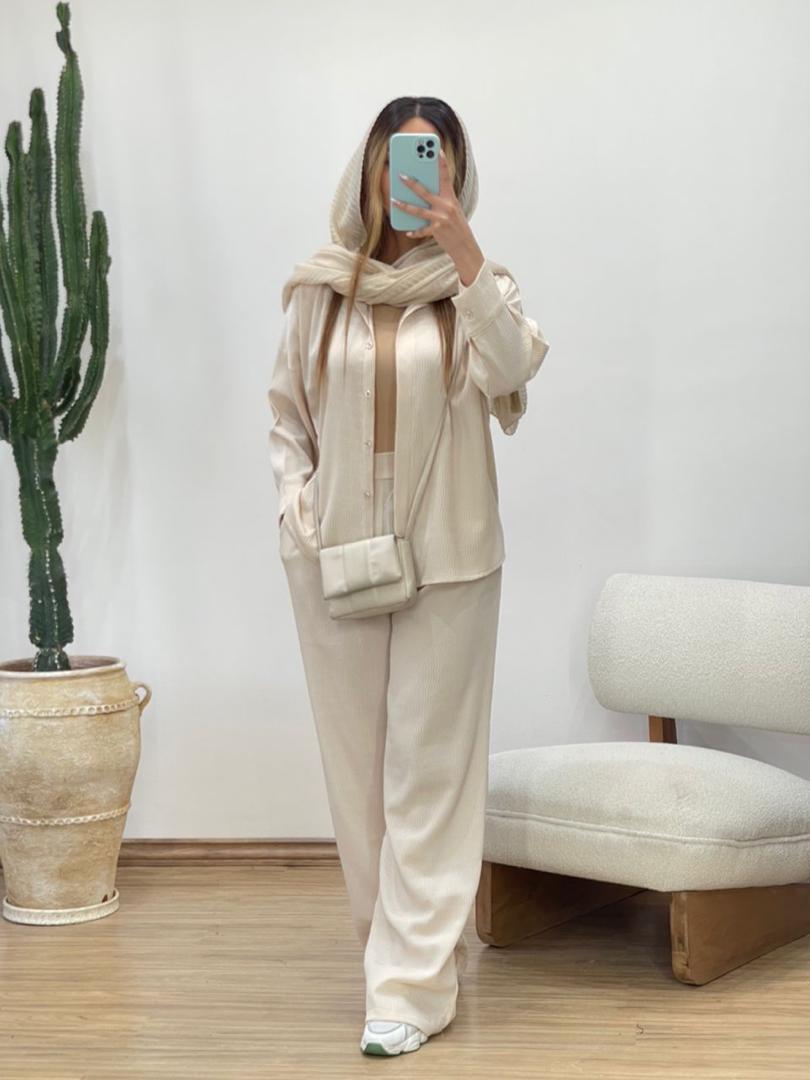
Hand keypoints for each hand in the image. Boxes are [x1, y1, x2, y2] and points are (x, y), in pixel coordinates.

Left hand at [392, 149, 483, 273]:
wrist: (465, 246)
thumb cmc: (456, 226)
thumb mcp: (452, 209)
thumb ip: (441, 200)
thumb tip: (423, 193)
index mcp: (450, 198)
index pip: (446, 177)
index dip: (441, 163)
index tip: (437, 150)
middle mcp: (446, 206)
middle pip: (425, 191)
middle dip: (412, 183)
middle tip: (401, 175)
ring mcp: (441, 218)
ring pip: (419, 210)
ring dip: (404, 205)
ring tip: (394, 201)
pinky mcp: (438, 230)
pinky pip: (422, 230)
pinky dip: (415, 232)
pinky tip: (407, 232)